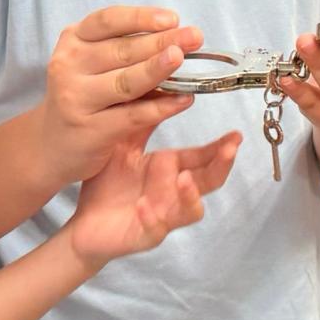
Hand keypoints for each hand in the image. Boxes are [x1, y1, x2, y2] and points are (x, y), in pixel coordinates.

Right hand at [40, 6, 202, 182]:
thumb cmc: (83, 95)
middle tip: (194, 37)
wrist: (50, 145)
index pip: (108, 20)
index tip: (172, 18)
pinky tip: (184, 100)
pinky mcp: (89, 130)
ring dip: (158, 69)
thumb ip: (126, 52)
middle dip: (162, 41)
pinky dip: (161, 107)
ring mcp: (76, 99)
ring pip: (126, 81)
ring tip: (182, 58)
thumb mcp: (93, 65)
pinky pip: (132, 115)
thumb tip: (179, 41)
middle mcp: (69, 66)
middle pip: (123, 50)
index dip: (141, 18)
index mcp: (73, 40)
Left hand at [67, 126, 242, 267]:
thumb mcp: (124, 145)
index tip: (236, 134)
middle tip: (230, 149)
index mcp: (170, 169)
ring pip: (189, 209)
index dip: (221, 147)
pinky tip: (143, 205)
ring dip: (190, 195)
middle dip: (220, 166)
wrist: (82, 222)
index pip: (202, 157)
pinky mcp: (145, 234)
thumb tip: (157, 85)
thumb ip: (142, 119)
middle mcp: (173, 192)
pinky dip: (152, 217)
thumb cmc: (107, 184)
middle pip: (207, 181)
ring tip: (184, 178)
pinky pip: (154, 228)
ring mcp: (163, 215)